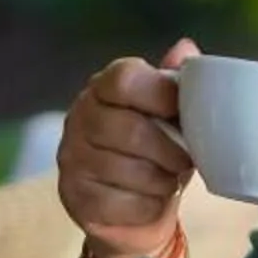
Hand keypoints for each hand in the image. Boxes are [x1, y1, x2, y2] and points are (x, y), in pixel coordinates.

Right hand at [55, 40, 199, 257]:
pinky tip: (150, 201)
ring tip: (167, 179)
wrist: (133, 209)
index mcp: (103, 87)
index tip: (181, 112)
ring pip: (128, 171)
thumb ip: (178, 82)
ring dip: (161, 181)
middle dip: (170, 151)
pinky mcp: (74, 196)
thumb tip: (186, 48)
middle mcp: (79, 117)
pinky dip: (148, 207)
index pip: (124, 79)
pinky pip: (122, 203)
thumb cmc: (157, 151)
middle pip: (131, 130)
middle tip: (186, 160)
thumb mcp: (172, 114)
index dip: (160, 94)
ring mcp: (71, 158)